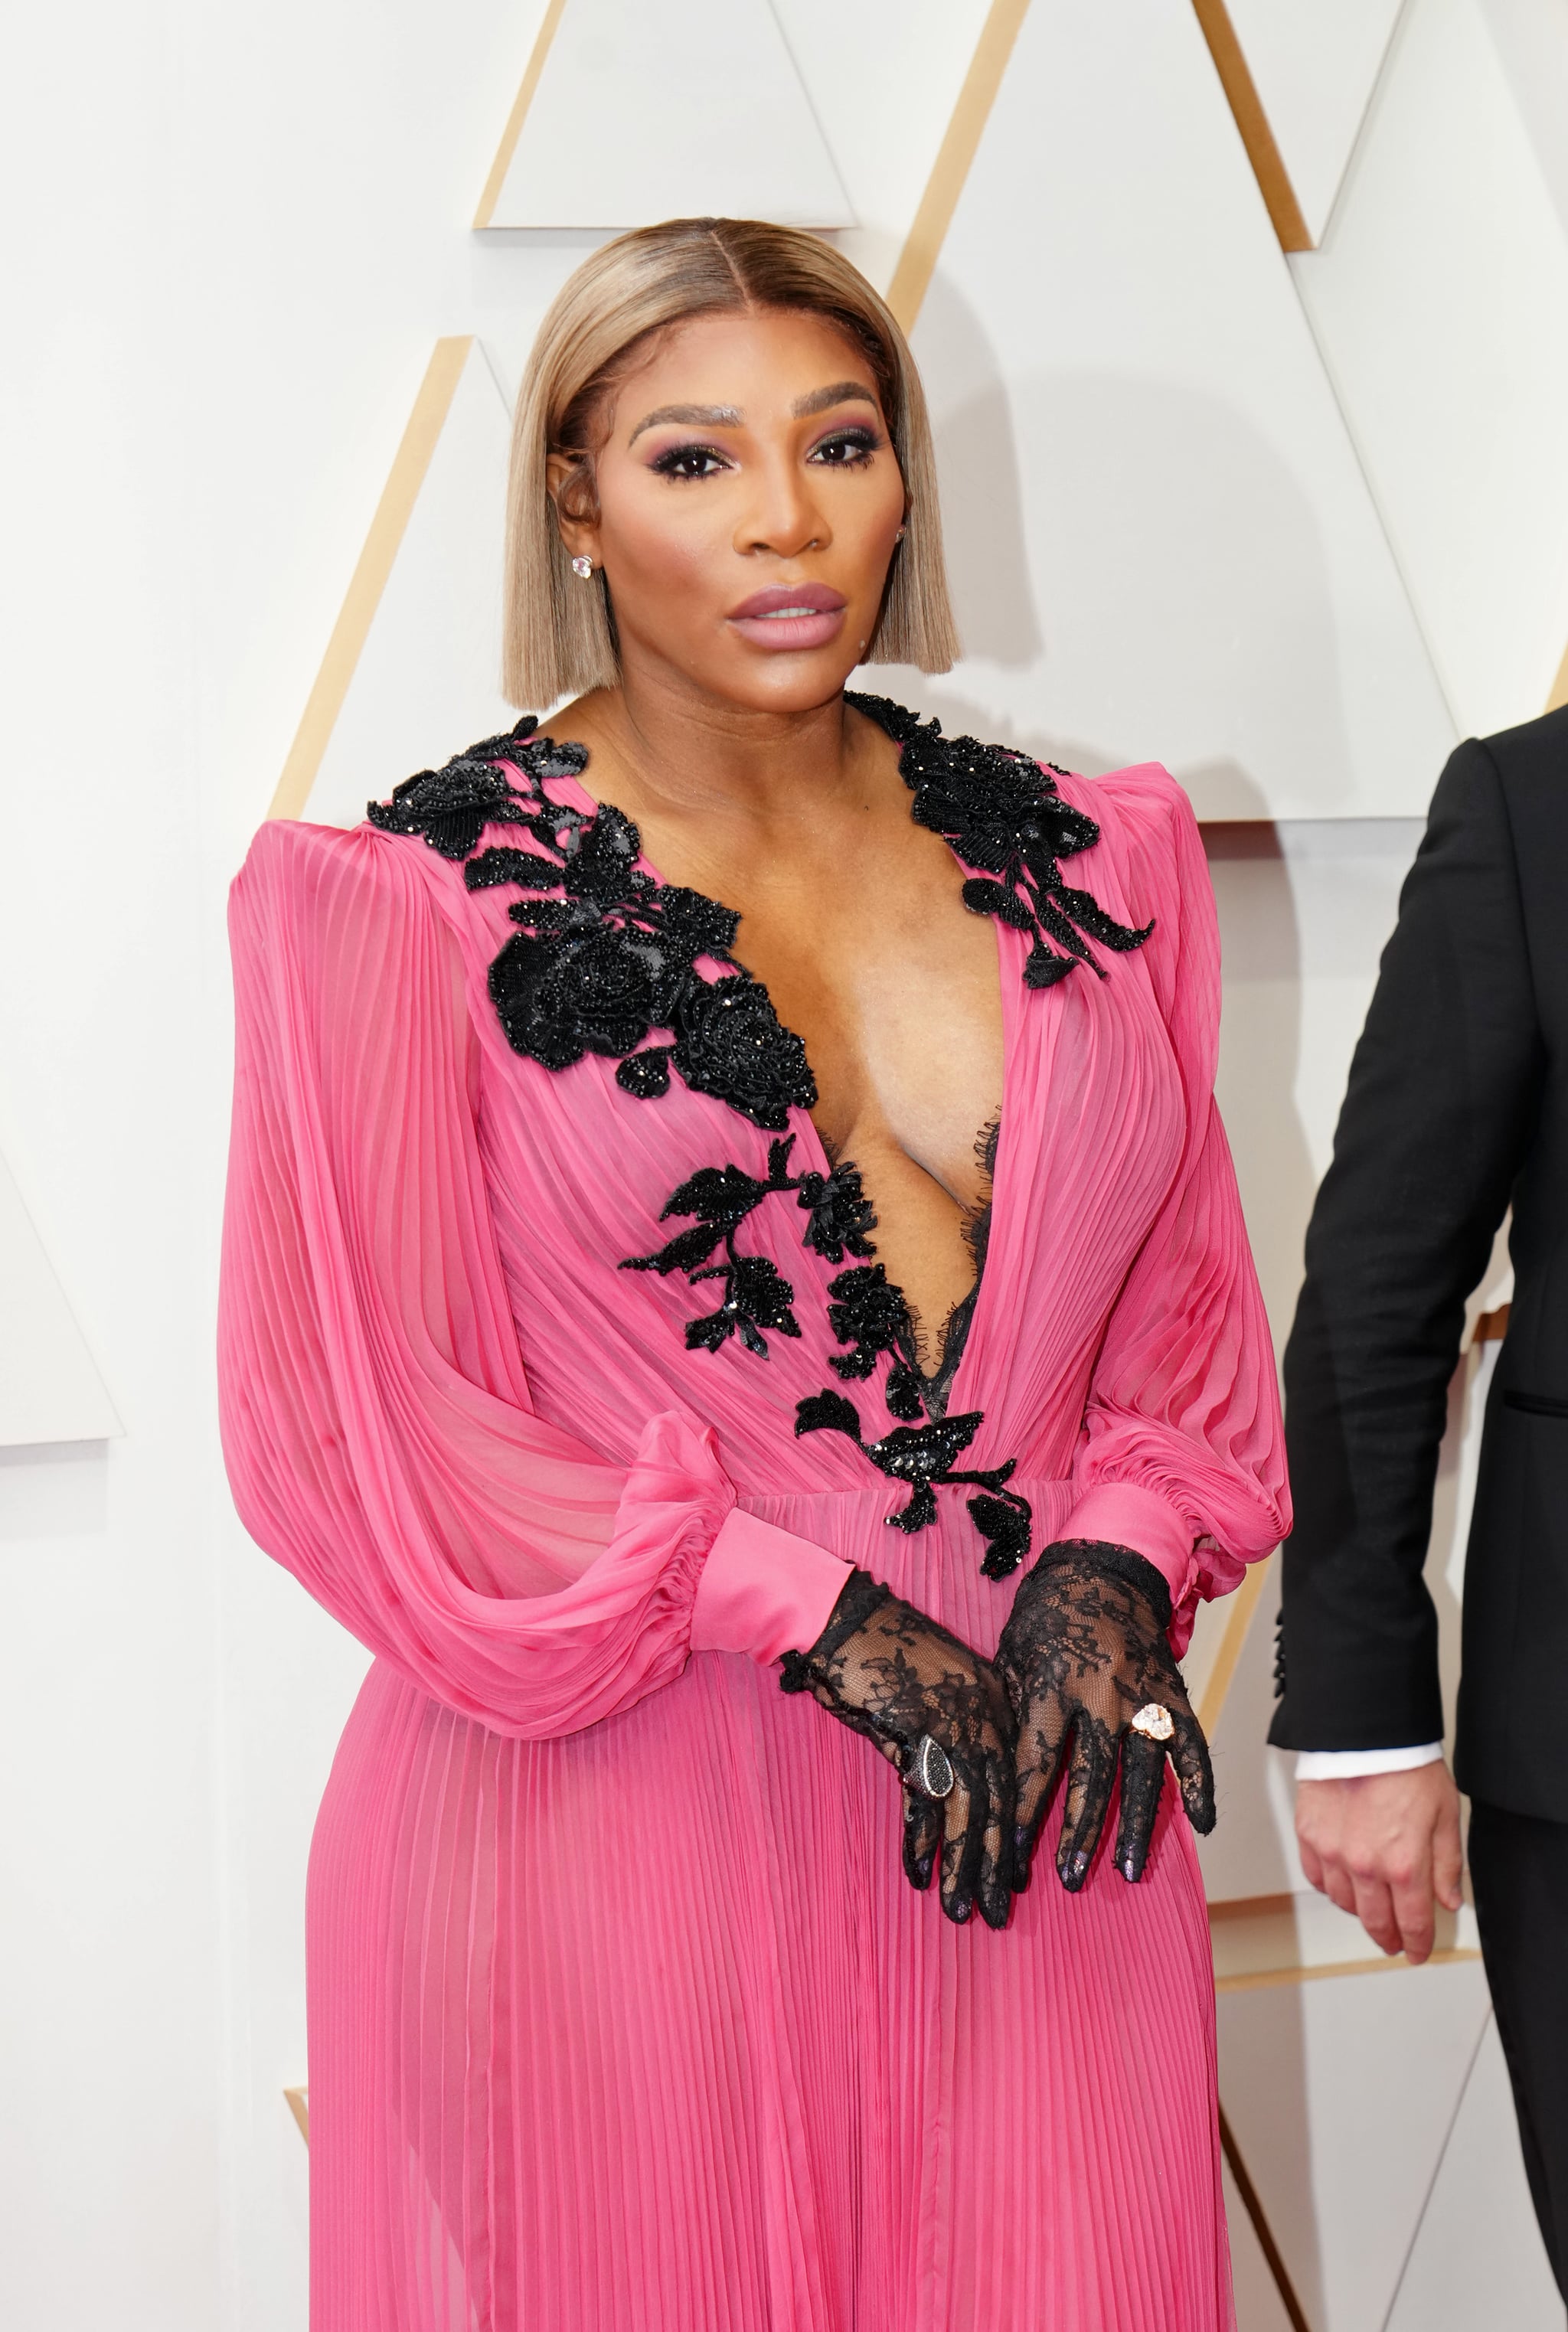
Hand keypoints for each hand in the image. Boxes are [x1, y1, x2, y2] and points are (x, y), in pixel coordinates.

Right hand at [780, 1569, 1016, 1927]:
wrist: (845, 1620)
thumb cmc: (884, 1657)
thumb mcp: (932, 1697)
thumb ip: (951, 1742)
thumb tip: (951, 1800)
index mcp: (998, 1703)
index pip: (1016, 1782)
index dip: (1012, 1838)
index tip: (1014, 1881)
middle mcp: (987, 1713)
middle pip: (1000, 1803)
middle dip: (997, 1866)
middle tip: (996, 1914)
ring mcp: (955, 1720)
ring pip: (971, 1808)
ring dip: (964, 1866)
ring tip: (961, 1912)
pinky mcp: (919, 1728)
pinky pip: (927, 1798)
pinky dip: (922, 1840)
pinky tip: (918, 1875)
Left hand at [996, 1540, 1214, 1891]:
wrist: (1103, 1568)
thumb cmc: (1046, 1616)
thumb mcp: (1012, 1655)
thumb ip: (1011, 1711)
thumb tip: (998, 1773)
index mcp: (1053, 1683)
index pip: (1037, 1760)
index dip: (1024, 1809)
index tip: (1012, 1852)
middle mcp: (1101, 1692)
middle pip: (1092, 1775)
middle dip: (1081, 1830)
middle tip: (1071, 1877)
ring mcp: (1143, 1694)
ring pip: (1142, 1771)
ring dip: (1137, 1825)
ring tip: (1129, 1870)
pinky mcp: (1173, 1692)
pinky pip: (1192, 1744)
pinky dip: (1199, 1784)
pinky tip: (1202, 1825)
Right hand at [1295, 1763, 1462, 1962]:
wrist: (1366, 1732)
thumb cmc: (1405, 1766)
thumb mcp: (1445, 1816)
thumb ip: (1447, 1864)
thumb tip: (1447, 1899)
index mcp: (1405, 1865)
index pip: (1412, 1923)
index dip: (1417, 1944)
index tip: (1417, 1952)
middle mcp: (1366, 1866)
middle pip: (1375, 1921)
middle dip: (1388, 1937)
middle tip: (1393, 1942)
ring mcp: (1333, 1851)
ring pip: (1343, 1902)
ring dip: (1359, 1911)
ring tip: (1369, 1907)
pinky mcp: (1309, 1834)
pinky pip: (1316, 1876)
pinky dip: (1329, 1886)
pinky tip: (1341, 1882)